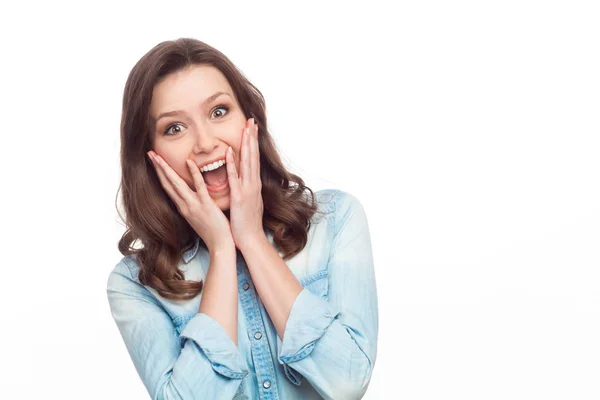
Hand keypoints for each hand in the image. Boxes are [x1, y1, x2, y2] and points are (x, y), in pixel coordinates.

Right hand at [148, 150, 233, 252]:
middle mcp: (184, 206)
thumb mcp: (198, 217)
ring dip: (166, 169)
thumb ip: (192, 206)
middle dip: (158, 168)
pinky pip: (199, 187)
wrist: (220, 246)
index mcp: (183, 208)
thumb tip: (189, 197)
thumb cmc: (212, 232)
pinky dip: (193, 174)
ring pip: (177, 184)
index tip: (154, 162)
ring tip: (157, 156)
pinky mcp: (206, 206)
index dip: (160, 174)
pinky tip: (189, 162)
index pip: (167, 187)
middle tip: (149, 153)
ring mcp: (194, 205)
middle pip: (167, 183)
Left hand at [225, 117, 265, 250]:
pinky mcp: (239, 197)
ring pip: (247, 163)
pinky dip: (232, 165)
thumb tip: (244, 179)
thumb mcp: (248, 201)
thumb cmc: (247, 222)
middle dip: (252, 138)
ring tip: (245, 129)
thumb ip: (246, 188)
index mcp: (253, 184)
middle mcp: (252, 184)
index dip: (253, 143)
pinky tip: (229, 153)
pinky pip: (234, 179)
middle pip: (253, 156)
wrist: (250, 238)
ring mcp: (247, 190)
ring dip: (246, 145)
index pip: (253, 159)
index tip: (251, 128)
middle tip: (251, 121)